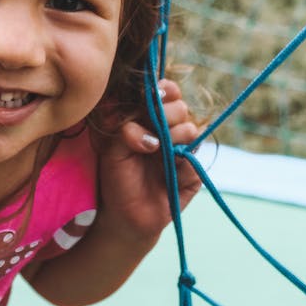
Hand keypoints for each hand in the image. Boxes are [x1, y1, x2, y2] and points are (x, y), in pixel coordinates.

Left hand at [96, 78, 201, 243]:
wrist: (125, 216)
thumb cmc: (117, 178)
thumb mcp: (111, 150)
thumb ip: (124, 130)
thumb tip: (142, 128)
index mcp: (150, 119)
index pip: (166, 92)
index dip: (164, 89)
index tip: (155, 94)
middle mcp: (169, 131)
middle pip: (180, 107)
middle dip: (166, 114)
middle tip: (151, 127)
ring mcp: (183, 150)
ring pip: (190, 129)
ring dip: (172, 136)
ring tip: (154, 150)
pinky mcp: (193, 172)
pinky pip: (193, 160)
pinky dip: (178, 164)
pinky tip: (166, 173)